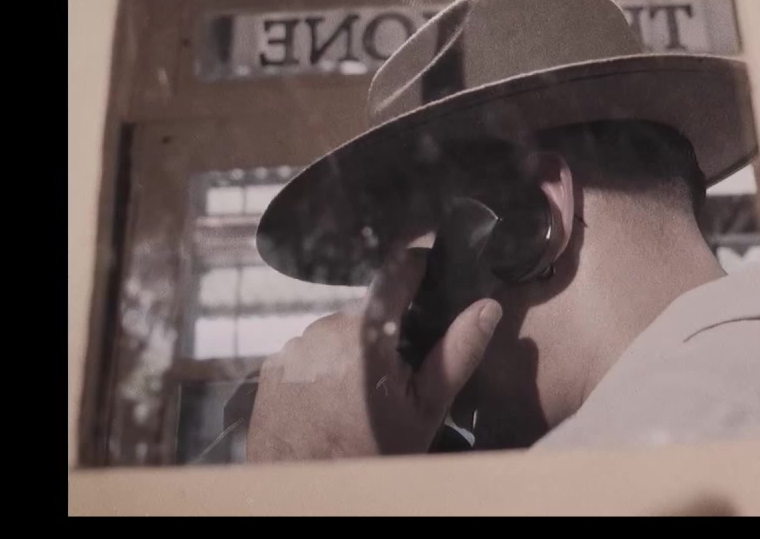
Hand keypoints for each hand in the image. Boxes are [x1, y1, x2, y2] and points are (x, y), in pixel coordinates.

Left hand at [246, 248, 502, 461]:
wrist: (311, 495)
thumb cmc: (373, 454)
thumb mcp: (427, 409)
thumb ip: (458, 352)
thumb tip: (487, 307)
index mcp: (368, 334)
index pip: (397, 271)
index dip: (417, 264)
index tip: (430, 267)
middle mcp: (324, 330)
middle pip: (368, 312)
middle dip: (386, 333)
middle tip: (397, 376)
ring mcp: (294, 348)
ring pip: (337, 333)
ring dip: (353, 352)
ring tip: (361, 397)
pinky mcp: (272, 366)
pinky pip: (309, 353)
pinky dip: (324, 369)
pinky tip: (332, 402)